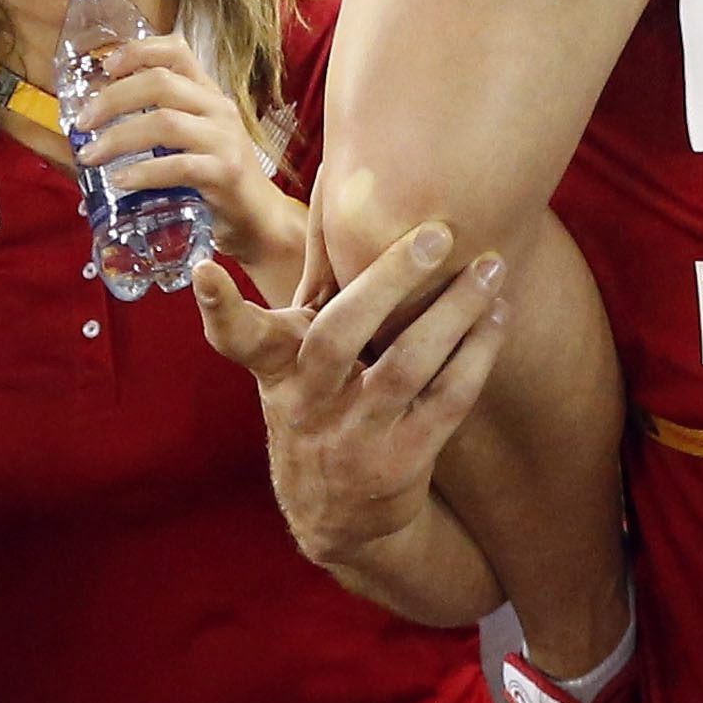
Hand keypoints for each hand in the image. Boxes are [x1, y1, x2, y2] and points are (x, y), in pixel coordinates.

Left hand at [63, 23, 306, 290]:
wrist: (260, 218)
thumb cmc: (216, 178)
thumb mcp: (191, 140)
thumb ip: (158, 125)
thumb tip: (96, 124)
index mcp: (207, 94)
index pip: (177, 51)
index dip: (138, 51)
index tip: (104, 66)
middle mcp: (218, 107)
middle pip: (161, 83)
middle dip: (113, 99)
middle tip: (82, 122)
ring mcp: (224, 139)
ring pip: (165, 121)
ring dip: (119, 137)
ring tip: (91, 155)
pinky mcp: (226, 172)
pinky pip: (179, 165)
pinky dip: (145, 172)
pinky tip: (121, 181)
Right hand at [205, 220, 505, 577]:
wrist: (337, 519)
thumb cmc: (321, 407)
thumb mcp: (297, 363)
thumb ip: (314, 288)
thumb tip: (333, 184)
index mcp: (276, 372)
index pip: (238, 338)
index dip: (219, 306)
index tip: (205, 269)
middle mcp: (307, 404)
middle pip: (338, 335)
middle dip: (387, 281)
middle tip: (436, 233)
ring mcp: (354, 437)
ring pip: (406, 366)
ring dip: (455, 311)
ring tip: (491, 267)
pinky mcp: (401, 462)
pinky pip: (446, 400)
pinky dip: (477, 354)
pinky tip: (498, 316)